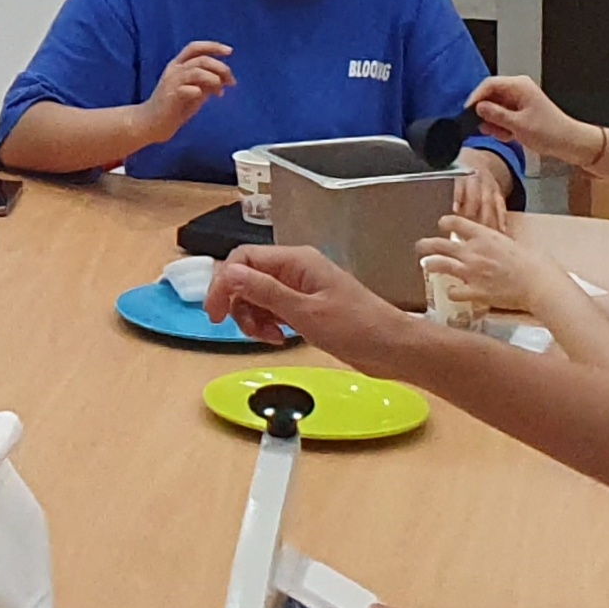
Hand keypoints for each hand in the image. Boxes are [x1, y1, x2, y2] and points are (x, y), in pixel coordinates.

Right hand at [145, 40, 234, 135]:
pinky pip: (189, 89)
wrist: (153, 123)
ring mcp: (171, 82)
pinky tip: (203, 97)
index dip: (213, 46)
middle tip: (231, 81)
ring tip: (219, 91)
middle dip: (220, 68)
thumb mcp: (195, 90)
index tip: (230, 51)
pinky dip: (199, 91)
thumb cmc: (174, 106)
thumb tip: (227, 79)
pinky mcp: (170, 96)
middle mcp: (174, 69)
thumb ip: (208, 83)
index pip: (195, 48)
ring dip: (213, 79)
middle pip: (201, 59)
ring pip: (196, 71)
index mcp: (178, 64)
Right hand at [203, 243, 412, 366]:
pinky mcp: (305, 306)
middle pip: (246, 278)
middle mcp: (295, 269)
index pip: (243, 259)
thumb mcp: (305, 312)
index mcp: (296, 261)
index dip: (223, 284)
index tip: (214, 314)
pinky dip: (267, 324)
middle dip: (239, 305)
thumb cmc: (357, 328)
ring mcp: (300, 288)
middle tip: (246, 332)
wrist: (393, 349)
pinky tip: (279, 339)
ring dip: (253, 318)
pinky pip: (272, 309)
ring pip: (256, 296)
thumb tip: (228, 273)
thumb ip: (265, 292)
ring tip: (269, 338)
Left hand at [417, 214, 567, 316]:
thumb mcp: (515, 244)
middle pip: (440, 244)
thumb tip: (496, 245)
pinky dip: (451, 292)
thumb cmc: (536, 263)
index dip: (446, 222)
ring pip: (440, 265)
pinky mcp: (474, 292)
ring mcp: (471, 272)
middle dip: (427, 244)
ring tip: (425, 265)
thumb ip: (498, 244)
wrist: (540, 284)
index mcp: (485, 236)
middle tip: (420, 245)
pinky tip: (452, 292)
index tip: (442, 224)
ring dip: (430, 264)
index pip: (456, 223)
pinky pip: (454, 292)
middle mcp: (473, 252)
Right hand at [466, 74, 598, 170]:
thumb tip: (478, 108)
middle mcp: (518, 90)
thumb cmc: (552, 132)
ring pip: (494, 108)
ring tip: (504, 134)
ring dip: (495, 123)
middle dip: (487, 114)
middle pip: (490, 96)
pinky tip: (510, 135)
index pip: (489, 84)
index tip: (467, 111)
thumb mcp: (518, 125)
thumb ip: (495, 115)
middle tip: (488, 128)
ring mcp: (519, 100)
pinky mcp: (520, 111)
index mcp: (520, 86)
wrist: (569, 143)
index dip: (476, 97)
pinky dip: (502, 126)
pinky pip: (502, 116)